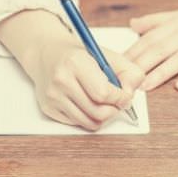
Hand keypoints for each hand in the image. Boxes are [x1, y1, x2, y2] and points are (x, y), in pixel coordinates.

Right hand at [0, 10, 144, 130]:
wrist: (46, 53)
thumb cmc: (80, 55)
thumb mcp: (107, 55)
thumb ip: (129, 72)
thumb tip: (130, 94)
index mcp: (75, 62)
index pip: (104, 93)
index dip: (120, 98)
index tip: (125, 95)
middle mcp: (61, 80)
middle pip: (98, 112)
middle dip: (114, 110)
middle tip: (117, 102)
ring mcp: (52, 96)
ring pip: (89, 122)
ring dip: (103, 116)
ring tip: (104, 103)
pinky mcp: (48, 108)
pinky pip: (78, 123)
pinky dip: (88, 117)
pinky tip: (87, 102)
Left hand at [126, 0, 177, 90]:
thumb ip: (156, 21)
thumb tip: (132, 25)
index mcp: (175, 24)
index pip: (148, 40)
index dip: (131, 53)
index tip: (114, 67)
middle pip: (159, 49)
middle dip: (140, 65)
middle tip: (123, 81)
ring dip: (161, 73)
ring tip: (144, 87)